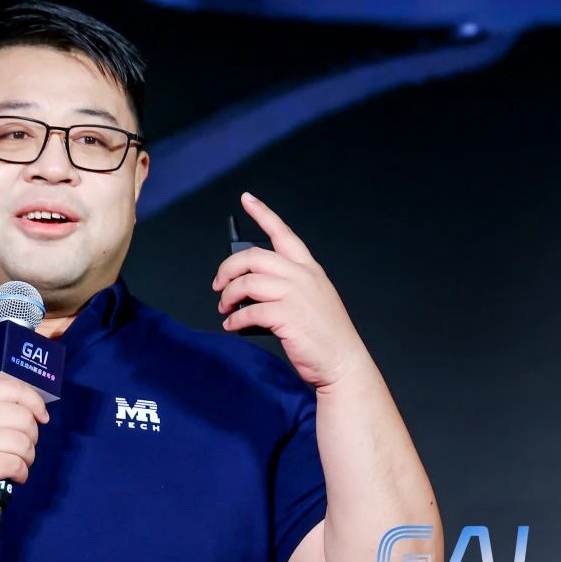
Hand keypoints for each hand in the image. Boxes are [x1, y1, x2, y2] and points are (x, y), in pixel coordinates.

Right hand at [0, 378, 49, 515]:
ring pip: (24, 442)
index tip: (41, 416)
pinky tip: (14, 477)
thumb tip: (20, 409)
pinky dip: (22, 473)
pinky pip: (16, 465)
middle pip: (24, 417)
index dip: (35, 402)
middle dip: (33, 435)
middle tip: (25, 447)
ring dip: (28, 457)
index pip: (14, 388)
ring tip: (19, 464)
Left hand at [212, 191, 370, 390]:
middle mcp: (302, 276)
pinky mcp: (287, 316)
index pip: (284, 233)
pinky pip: (248, 311)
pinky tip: (232, 324)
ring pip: (246, 283)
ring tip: (224, 307)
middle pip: (253, 257)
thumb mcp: (311, 299)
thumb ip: (285, 286)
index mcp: (309, 269)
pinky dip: (234, 319)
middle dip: (227, 269)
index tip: (247, 198)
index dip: (263, 213)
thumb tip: (247, 288)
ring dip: (227, 295)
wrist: (342, 362)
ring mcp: (295, 295)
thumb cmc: (324, 335)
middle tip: (218, 284)